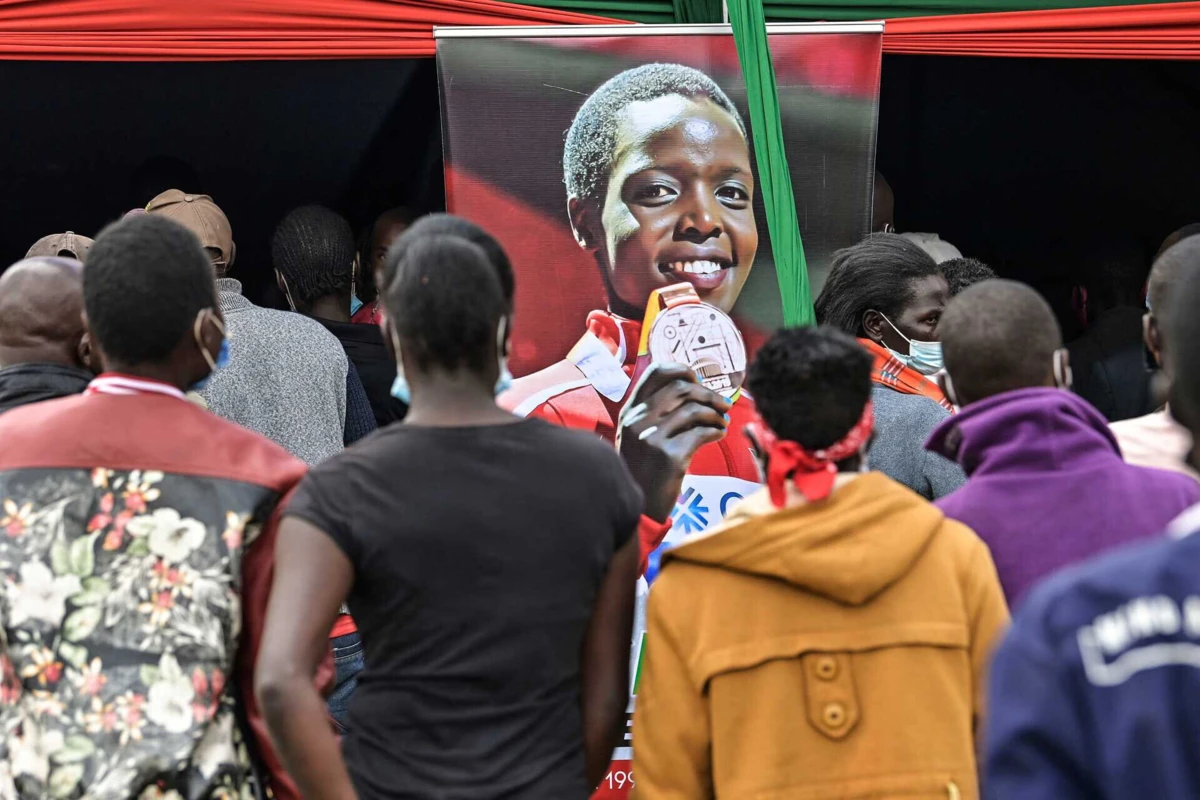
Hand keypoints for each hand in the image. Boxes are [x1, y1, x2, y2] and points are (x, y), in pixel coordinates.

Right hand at [617, 364, 730, 521]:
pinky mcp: (669, 457)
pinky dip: (716, 431)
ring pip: (693, 409)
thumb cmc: (642, 470)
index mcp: (630, 411)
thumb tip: (694, 391)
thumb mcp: (637, 436)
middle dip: (708, 393)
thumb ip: (655, 414)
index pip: (656, 372)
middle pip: (681, 387)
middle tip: (723, 404)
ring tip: (722, 422)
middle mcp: (638, 420)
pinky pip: (701, 433)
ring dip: (715, 414)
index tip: (698, 381)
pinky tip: (719, 434)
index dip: (683, 370)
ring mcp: (652, 438)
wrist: (638, 507)